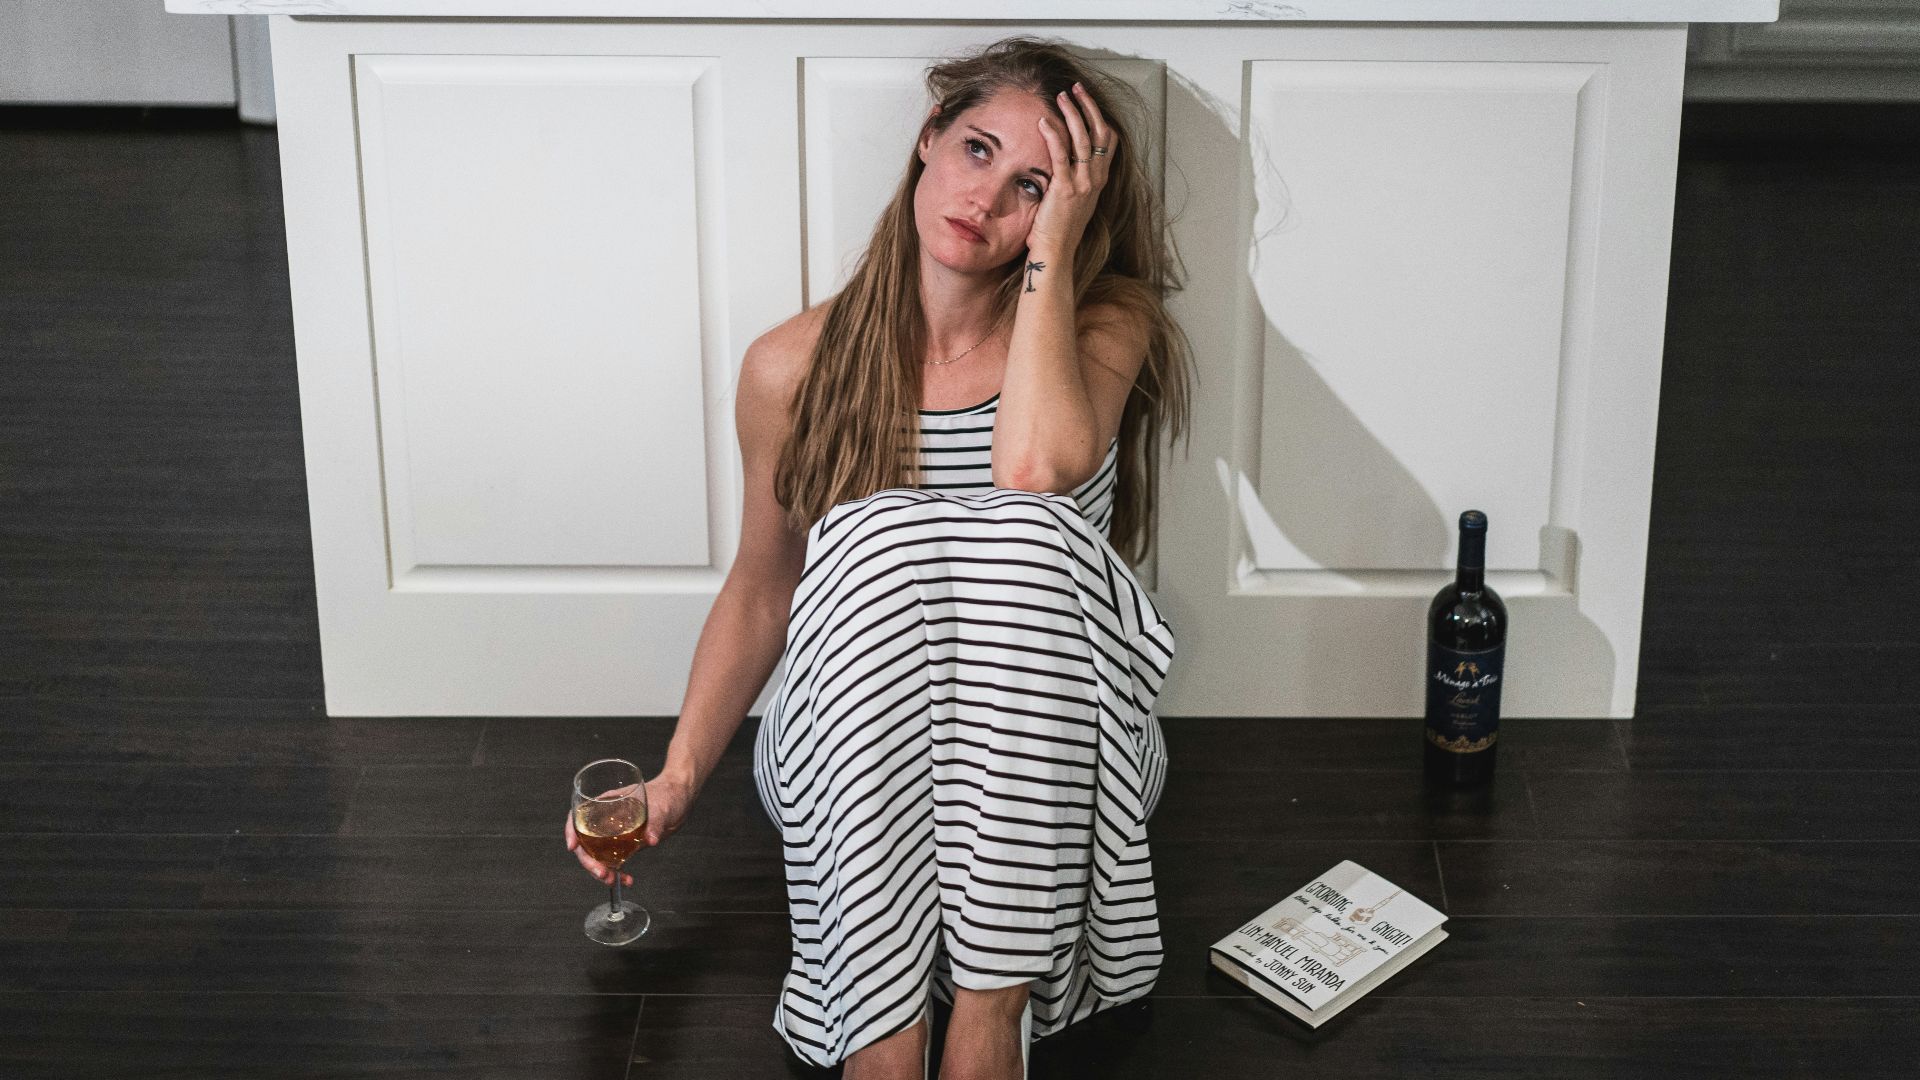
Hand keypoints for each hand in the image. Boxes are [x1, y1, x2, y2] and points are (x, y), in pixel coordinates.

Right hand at [564, 773, 694, 886]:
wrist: (680, 801)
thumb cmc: (667, 794)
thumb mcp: (661, 807)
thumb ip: (655, 823)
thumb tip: (651, 839)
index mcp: (607, 803)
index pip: (579, 815)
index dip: (572, 830)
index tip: (572, 846)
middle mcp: (606, 819)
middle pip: (586, 841)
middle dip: (589, 861)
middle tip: (602, 874)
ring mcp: (615, 833)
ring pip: (597, 855)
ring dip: (601, 870)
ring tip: (612, 881)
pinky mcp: (626, 844)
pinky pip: (614, 860)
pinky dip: (617, 872)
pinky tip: (627, 879)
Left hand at [1027, 81, 1114, 257]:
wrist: (1056, 253)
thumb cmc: (1058, 230)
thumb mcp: (1073, 201)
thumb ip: (1073, 180)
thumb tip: (1063, 163)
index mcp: (1098, 181)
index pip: (1107, 141)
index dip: (1099, 117)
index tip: (1086, 100)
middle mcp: (1095, 179)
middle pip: (1099, 133)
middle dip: (1088, 106)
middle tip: (1075, 88)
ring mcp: (1082, 184)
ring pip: (1083, 139)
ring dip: (1072, 114)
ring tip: (1061, 96)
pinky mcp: (1065, 189)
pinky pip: (1060, 155)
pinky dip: (1053, 135)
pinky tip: (1043, 121)